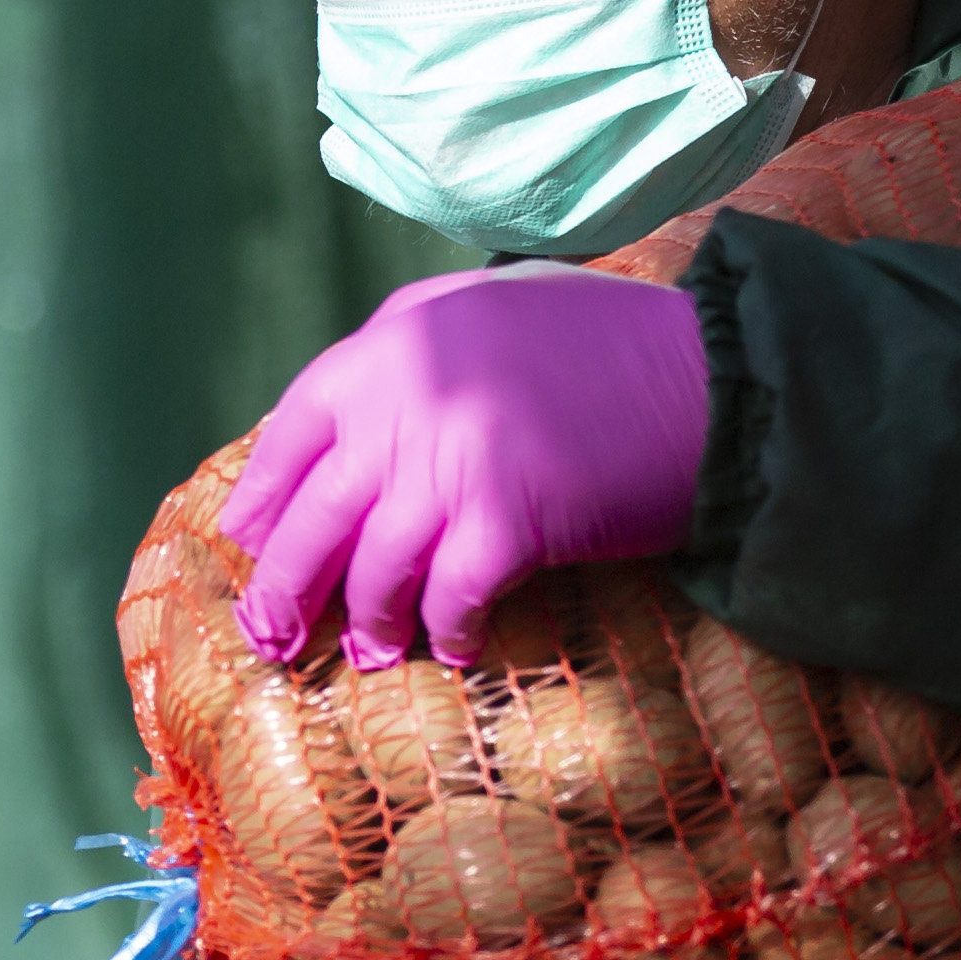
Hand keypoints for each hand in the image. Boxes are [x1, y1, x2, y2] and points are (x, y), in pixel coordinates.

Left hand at [219, 265, 711, 669]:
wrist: (712, 376)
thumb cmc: (610, 342)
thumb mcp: (490, 308)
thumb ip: (415, 352)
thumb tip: (354, 430)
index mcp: (394, 343)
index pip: (291, 430)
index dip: (264, 497)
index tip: (248, 539)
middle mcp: (407, 401)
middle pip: (316, 516)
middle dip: (286, 587)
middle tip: (272, 637)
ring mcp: (451, 465)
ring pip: (375, 569)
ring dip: (368, 621)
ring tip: (371, 651)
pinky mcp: (504, 523)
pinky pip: (448, 599)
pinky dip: (446, 631)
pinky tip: (453, 646)